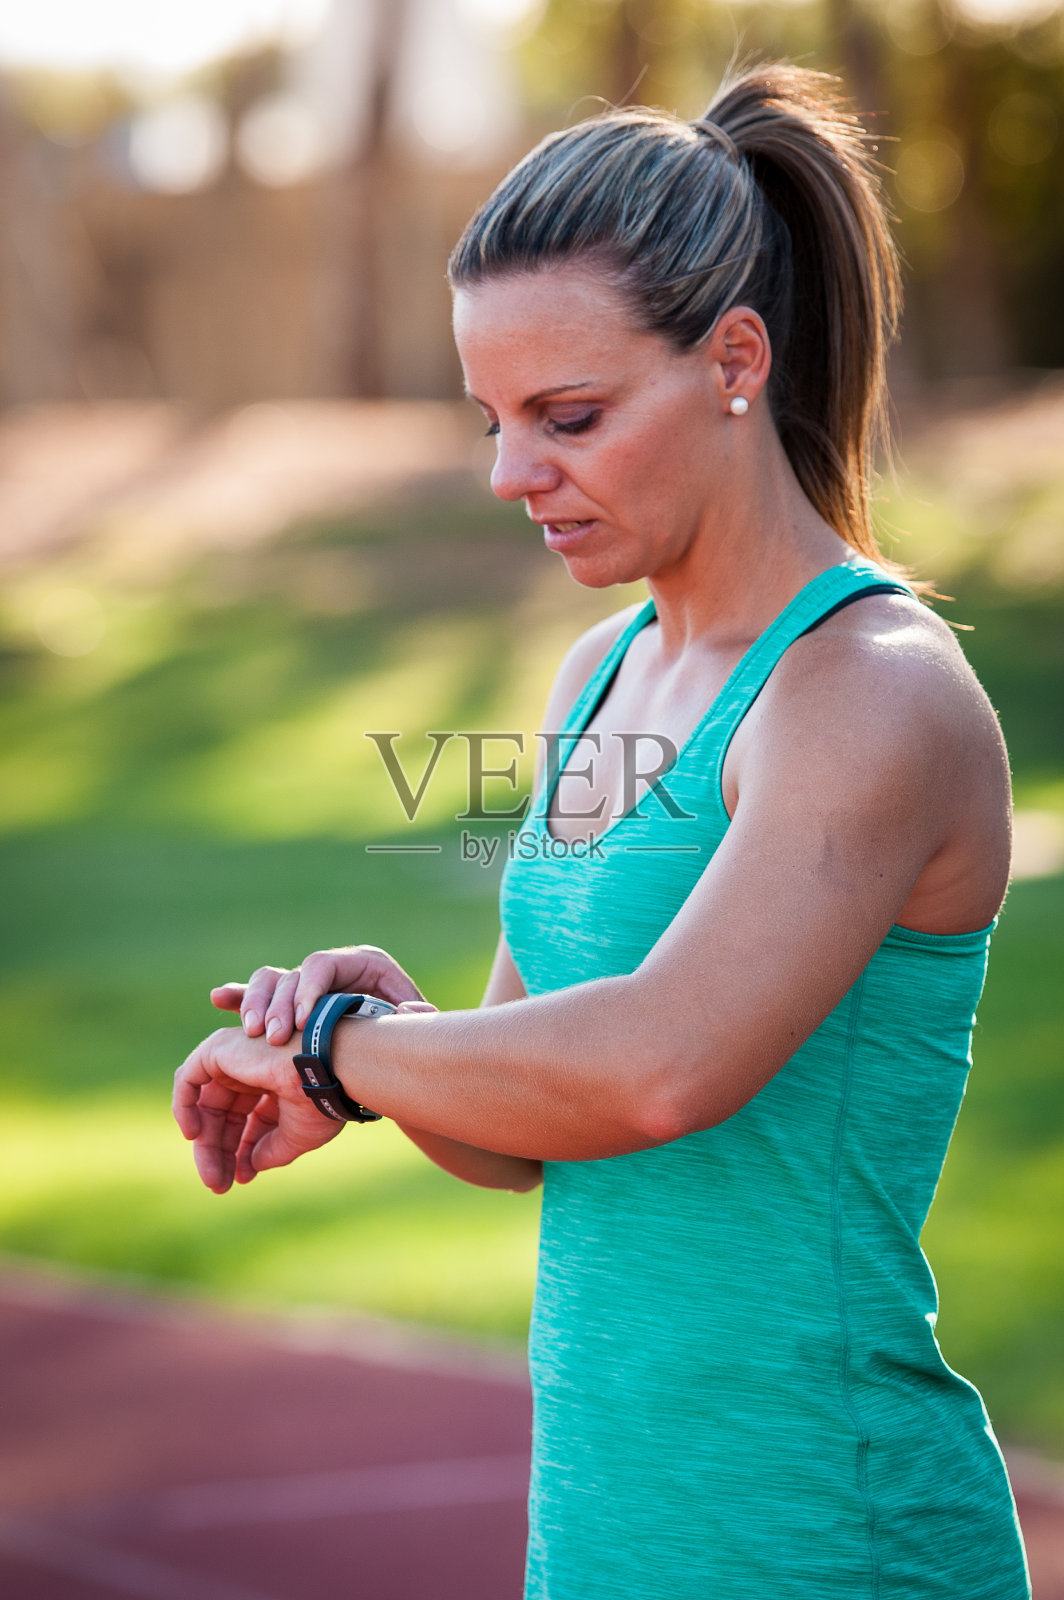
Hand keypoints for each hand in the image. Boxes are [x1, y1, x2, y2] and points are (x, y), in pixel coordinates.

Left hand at [173, 1024, 343, 1193]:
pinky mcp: (218, 1049)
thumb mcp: (297, 1136)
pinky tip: (194, 1137)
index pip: (249, 1119)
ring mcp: (235, 1055)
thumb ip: (271, 1151)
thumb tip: (251, 1166)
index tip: (242, 1179)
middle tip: (218, 1185)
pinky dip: (184, 1108)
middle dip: (221, 1151)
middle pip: (225, 1115)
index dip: (243, 1150)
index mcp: (276, 1081)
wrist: (325, 1071)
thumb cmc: (320, 1099)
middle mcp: (254, 1066)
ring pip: (207, 1104)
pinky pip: (187, 1079)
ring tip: (211, 1175)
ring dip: (206, 1142)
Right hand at [210, 944, 426, 1044]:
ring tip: (252, 1034)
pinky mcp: (289, 1004)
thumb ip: (417, 1017)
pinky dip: (239, 998)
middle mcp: (330, 970)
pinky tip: (220, 999)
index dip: (308, 989)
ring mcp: (307, 986)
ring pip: (269, 981)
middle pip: (291, 974)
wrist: (403, 1044)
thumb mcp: (417, 1023)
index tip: (301, 1021)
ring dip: (254, 1004)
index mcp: (361, 964)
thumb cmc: (410, 1031)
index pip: (323, 965)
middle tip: (272, 1036)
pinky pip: (259, 996)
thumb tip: (410, 1011)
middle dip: (277, 1004)